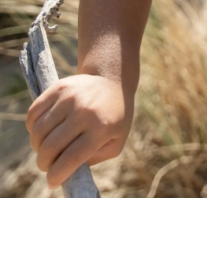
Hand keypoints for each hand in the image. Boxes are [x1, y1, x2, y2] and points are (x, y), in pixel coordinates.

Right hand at [26, 73, 132, 189]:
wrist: (112, 80)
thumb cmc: (115, 116)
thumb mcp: (116, 141)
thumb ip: (95, 159)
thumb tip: (68, 172)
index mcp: (101, 127)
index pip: (71, 158)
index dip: (56, 175)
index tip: (51, 183)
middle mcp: (84, 111)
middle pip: (51, 147)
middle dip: (43, 164)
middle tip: (47, 166)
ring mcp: (69, 97)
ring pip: (38, 132)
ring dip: (37, 146)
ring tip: (46, 148)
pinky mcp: (58, 88)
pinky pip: (33, 114)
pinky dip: (32, 128)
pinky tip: (43, 131)